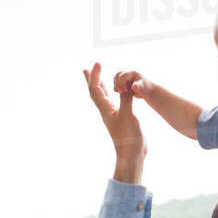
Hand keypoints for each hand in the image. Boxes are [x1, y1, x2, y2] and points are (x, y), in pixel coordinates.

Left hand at [83, 62, 146, 183]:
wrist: (132, 153)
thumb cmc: (129, 137)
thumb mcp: (127, 115)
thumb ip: (125, 99)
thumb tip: (125, 86)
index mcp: (105, 109)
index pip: (96, 89)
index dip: (95, 76)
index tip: (97, 63)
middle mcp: (106, 111)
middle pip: (95, 92)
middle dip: (91, 79)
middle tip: (86, 69)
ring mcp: (113, 115)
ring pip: (103, 97)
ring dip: (100, 86)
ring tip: (98, 77)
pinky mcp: (121, 118)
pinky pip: (113, 102)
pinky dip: (111, 94)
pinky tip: (115, 93)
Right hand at [113, 69, 152, 98]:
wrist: (147, 91)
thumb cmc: (146, 88)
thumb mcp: (143, 87)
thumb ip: (138, 86)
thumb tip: (134, 87)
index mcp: (132, 73)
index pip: (122, 75)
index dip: (121, 83)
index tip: (126, 90)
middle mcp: (127, 74)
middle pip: (117, 75)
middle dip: (118, 84)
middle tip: (122, 91)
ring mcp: (125, 78)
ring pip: (115, 79)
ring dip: (116, 86)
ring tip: (122, 92)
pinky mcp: (123, 83)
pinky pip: (116, 84)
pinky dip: (117, 89)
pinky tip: (122, 93)